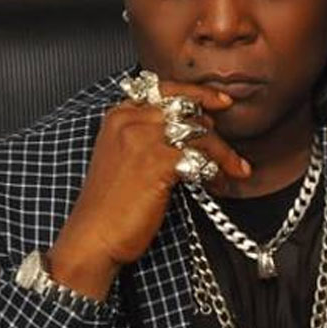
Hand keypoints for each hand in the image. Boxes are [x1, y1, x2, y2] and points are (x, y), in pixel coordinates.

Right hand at [47, 81, 250, 300]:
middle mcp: (130, 120)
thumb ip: (149, 135)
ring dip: (223, 154)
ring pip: (200, 133)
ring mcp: (143, 139)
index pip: (167, 91)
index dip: (199, 94)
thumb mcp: (123, 157)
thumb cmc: (109, 206)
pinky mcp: (158, 162)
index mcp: (120, 115)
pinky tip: (218, 183)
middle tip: (228, 153)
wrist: (93, 236)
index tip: (222, 102)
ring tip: (233, 170)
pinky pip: (201, 156)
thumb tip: (194, 128)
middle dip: (215, 132)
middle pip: (188, 111)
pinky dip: (216, 170)